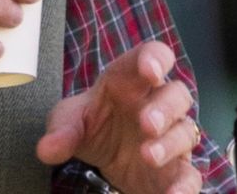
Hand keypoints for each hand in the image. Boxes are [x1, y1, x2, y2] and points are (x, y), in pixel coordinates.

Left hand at [36, 41, 201, 193]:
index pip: (151, 56)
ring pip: (185, 130)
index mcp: (129, 80)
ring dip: (170, 142)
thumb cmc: (90, 124)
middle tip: (145, 123)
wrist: (102, 158)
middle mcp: (156, 104)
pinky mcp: (176, 169)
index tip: (150, 71)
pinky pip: (190, 174)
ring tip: (148, 156)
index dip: (155, 59)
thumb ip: (61, 131)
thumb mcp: (69, 123)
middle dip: (164, 107)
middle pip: (176, 94)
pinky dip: (185, 184)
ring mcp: (170, 136)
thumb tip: (46, 149)